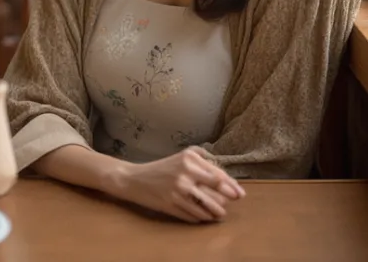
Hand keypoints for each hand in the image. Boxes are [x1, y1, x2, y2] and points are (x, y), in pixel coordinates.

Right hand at [117, 147, 244, 223]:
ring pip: (208, 207)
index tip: (239, 193)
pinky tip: (204, 217)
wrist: (135, 179)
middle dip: (228, 198)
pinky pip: (196, 216)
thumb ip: (202, 159)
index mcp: (189, 158)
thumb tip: (225, 175)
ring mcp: (179, 191)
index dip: (231, 186)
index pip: (218, 174)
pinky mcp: (172, 205)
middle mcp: (185, 173)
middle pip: (217, 189)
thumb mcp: (181, 155)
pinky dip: (203, 218)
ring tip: (220, 213)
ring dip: (217, 212)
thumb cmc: (162, 168)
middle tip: (233, 202)